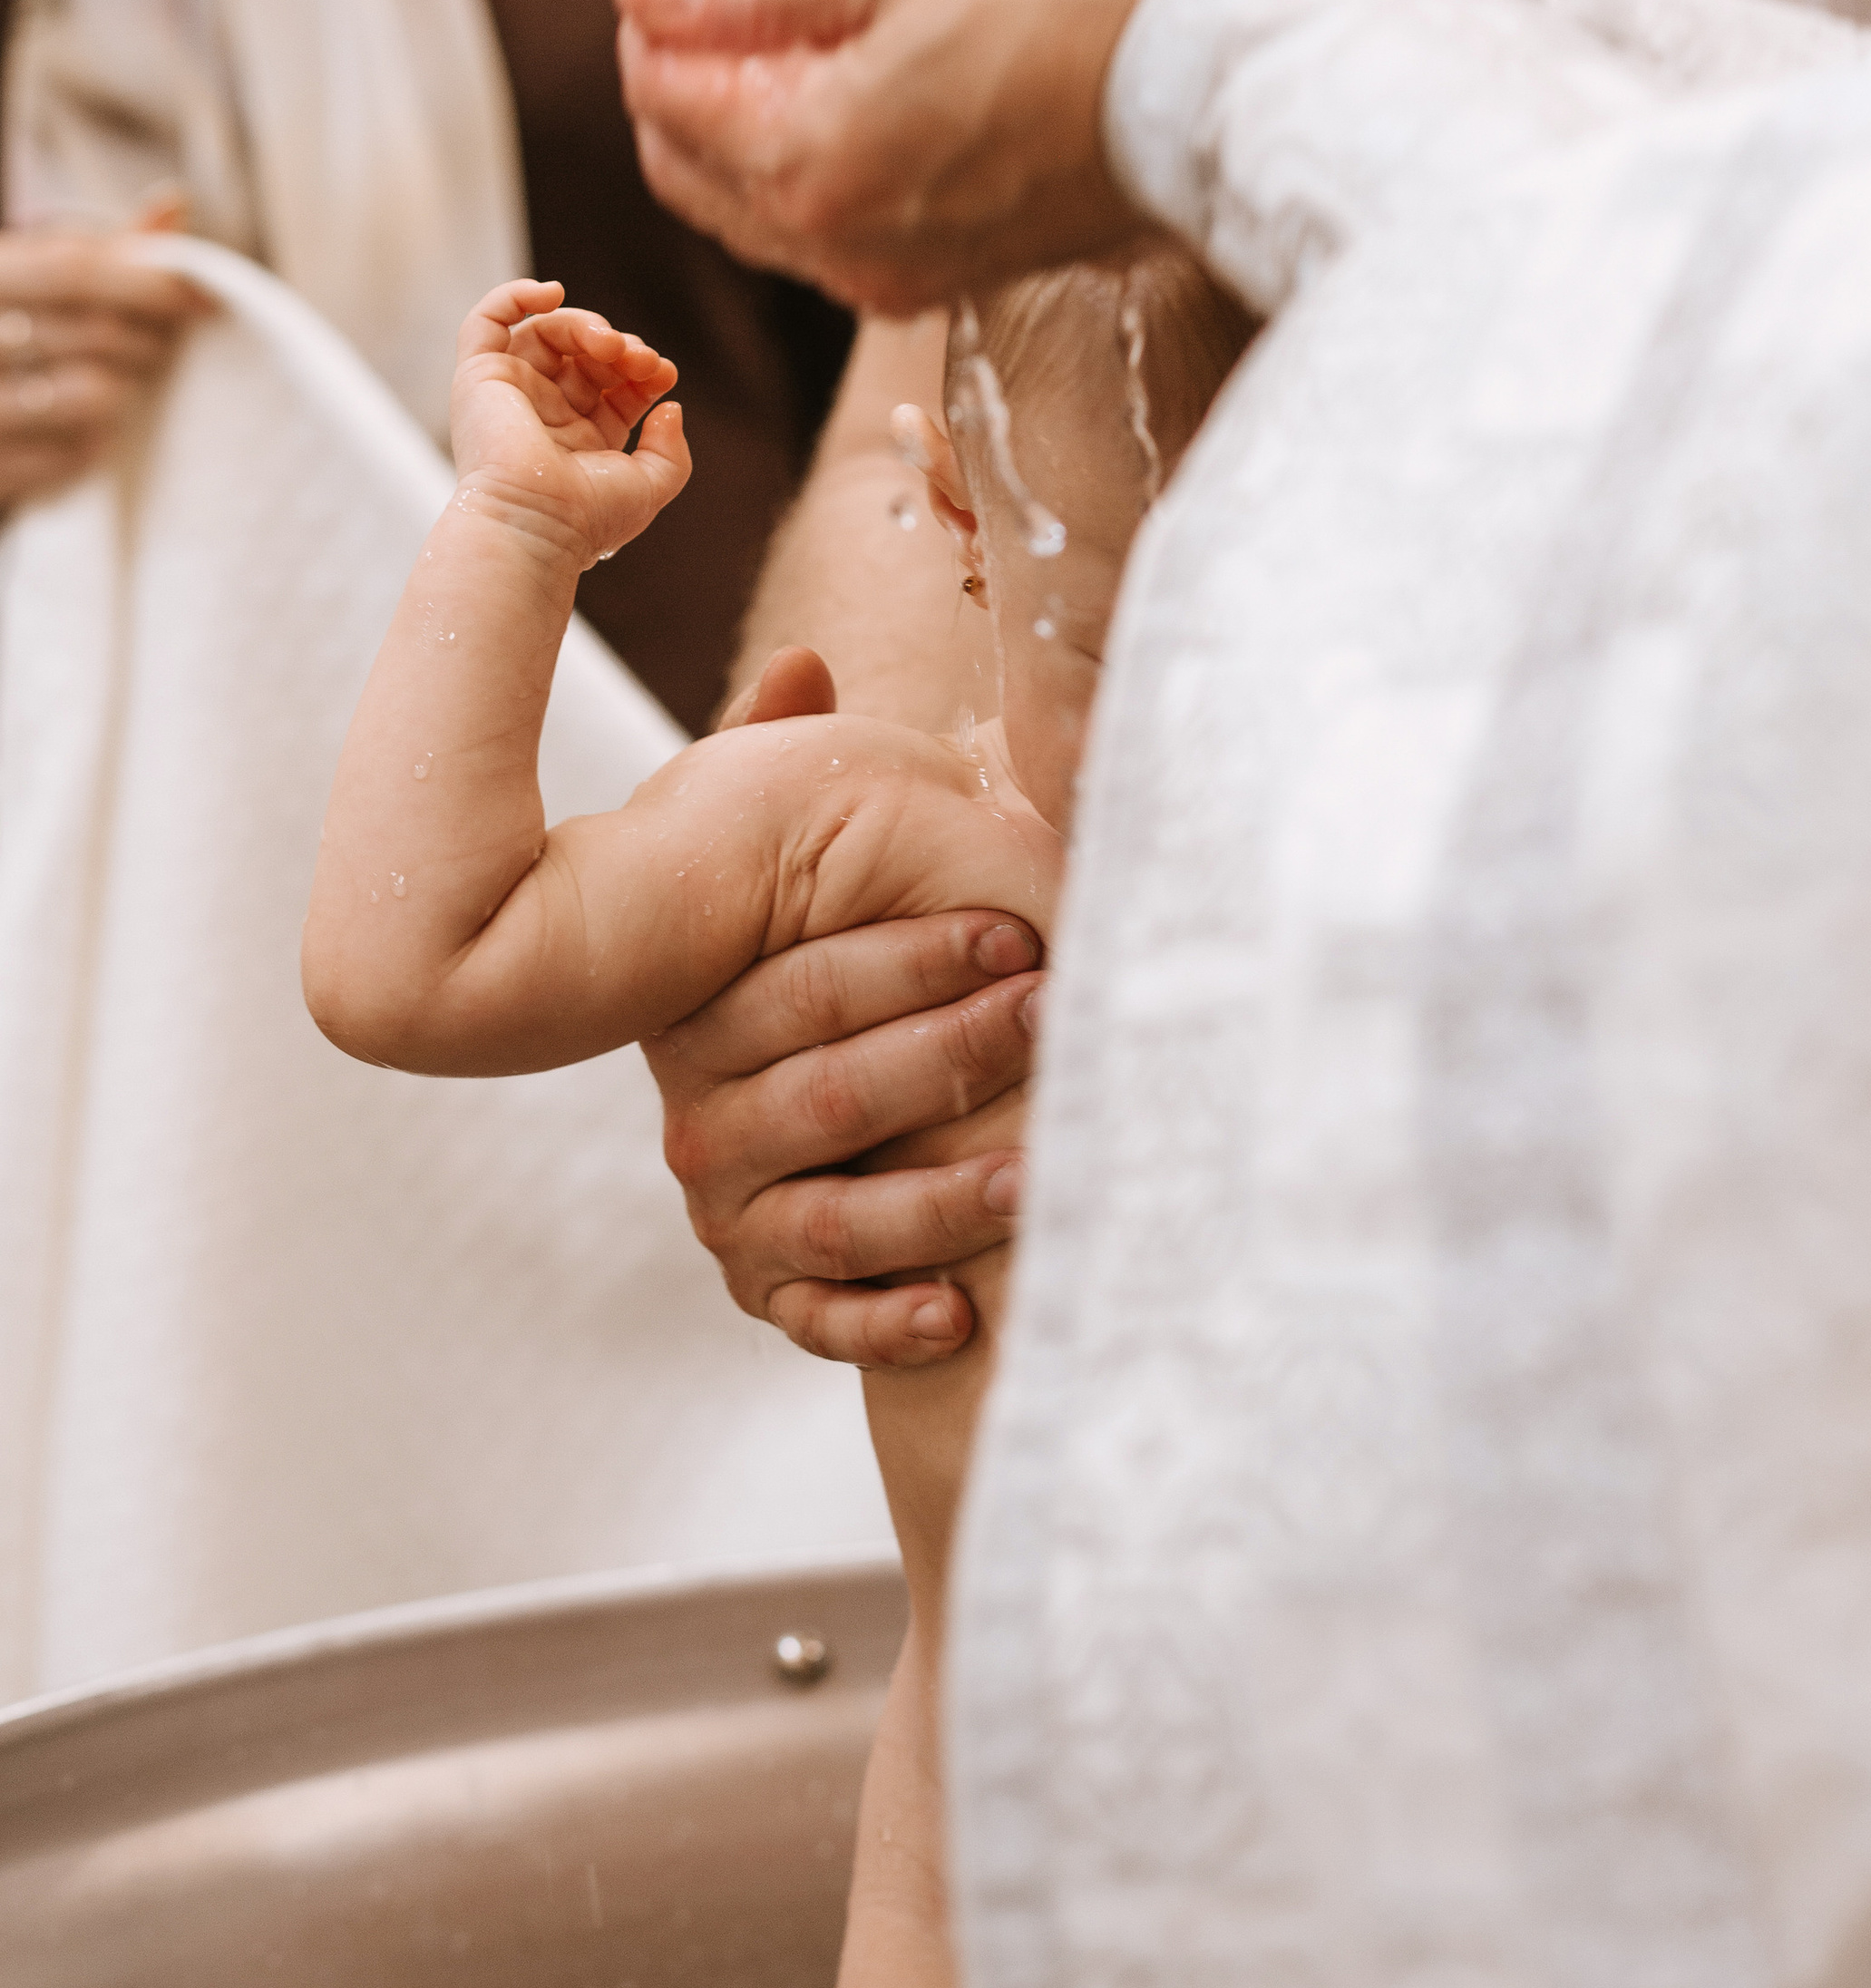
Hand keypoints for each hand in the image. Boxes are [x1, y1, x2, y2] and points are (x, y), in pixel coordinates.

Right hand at [0, 210, 212, 508]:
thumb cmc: (14, 331)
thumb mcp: (41, 281)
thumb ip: (105, 251)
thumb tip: (175, 203)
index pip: (71, 269)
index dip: (149, 281)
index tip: (205, 298)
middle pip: (94, 332)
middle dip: (150, 341)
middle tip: (161, 347)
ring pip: (94, 394)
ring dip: (127, 390)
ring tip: (120, 383)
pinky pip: (78, 454)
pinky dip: (95, 444)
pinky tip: (84, 429)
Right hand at [448, 279, 689, 568]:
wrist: (536, 524)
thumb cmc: (589, 517)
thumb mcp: (652, 483)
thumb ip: (671, 449)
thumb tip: (669, 408)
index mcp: (581, 438)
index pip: (614, 384)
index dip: (643, 370)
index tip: (663, 374)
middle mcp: (544, 414)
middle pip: (585, 355)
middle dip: (620, 347)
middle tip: (640, 358)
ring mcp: (511, 393)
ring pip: (547, 332)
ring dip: (585, 325)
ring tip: (610, 343)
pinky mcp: (480, 378)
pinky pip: (487, 321)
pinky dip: (515, 295)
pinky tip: (551, 292)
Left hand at [615, 0, 1209, 310]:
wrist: (1237, 48)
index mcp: (812, 172)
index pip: (666, 90)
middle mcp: (849, 243)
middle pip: (704, 145)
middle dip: (694, 24)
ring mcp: (910, 257)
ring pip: (778, 160)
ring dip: (768, 44)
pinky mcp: (967, 246)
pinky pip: (857, 173)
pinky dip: (839, 83)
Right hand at [648, 636, 1038, 1364]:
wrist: (790, 1093)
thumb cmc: (807, 952)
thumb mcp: (789, 848)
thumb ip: (790, 759)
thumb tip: (807, 660)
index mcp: (705, 1012)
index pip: (803, 989)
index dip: (909, 960)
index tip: (1014, 936)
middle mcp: (702, 1120)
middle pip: (827, 1098)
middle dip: (946, 1060)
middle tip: (1051, 1023)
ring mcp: (733, 1213)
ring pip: (833, 1218)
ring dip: (937, 1201)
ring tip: (1036, 1173)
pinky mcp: (772, 1291)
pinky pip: (818, 1321)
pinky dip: (884, 1326)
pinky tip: (958, 1314)